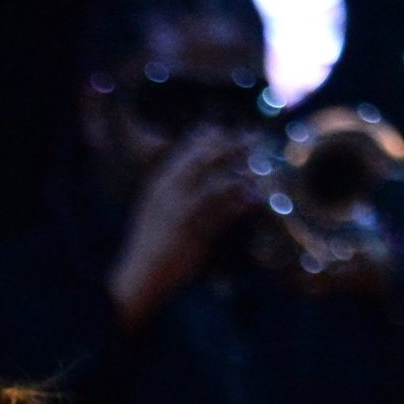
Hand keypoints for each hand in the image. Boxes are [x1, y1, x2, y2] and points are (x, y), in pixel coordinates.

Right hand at [107, 125, 265, 328]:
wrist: (141, 274)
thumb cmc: (149, 244)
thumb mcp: (152, 210)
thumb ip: (169, 191)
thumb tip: (189, 176)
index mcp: (158, 186)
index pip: (185, 153)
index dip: (209, 138)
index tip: (227, 128)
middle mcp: (169, 194)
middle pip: (204, 161)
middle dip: (231, 146)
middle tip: (254, 137)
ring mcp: (182, 212)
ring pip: (217, 183)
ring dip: (242, 171)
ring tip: (263, 163)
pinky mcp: (195, 231)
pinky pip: (224, 212)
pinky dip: (241, 203)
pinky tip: (257, 196)